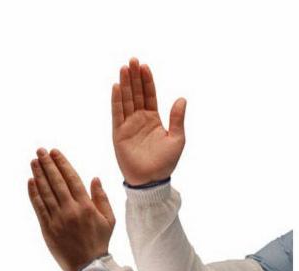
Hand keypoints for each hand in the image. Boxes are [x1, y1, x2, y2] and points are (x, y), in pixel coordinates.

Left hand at [27, 148, 115, 270]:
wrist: (88, 266)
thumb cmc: (100, 242)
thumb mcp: (109, 219)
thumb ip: (101, 198)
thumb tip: (94, 178)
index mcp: (86, 206)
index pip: (72, 179)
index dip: (62, 164)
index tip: (55, 152)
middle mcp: (70, 210)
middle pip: (56, 182)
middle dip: (48, 164)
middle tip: (40, 151)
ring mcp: (57, 219)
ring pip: (46, 192)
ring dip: (39, 175)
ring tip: (34, 161)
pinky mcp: (47, 228)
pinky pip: (38, 207)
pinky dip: (34, 193)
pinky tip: (31, 181)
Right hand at [112, 57, 186, 185]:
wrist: (151, 181)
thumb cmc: (165, 163)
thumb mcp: (177, 139)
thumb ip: (178, 119)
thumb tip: (181, 98)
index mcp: (153, 119)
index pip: (149, 95)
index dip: (147, 81)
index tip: (145, 66)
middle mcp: (139, 120)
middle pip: (136, 94)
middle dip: (134, 77)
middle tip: (133, 60)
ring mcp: (128, 126)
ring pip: (126, 100)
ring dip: (125, 84)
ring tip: (124, 68)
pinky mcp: (119, 134)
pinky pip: (117, 114)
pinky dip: (117, 101)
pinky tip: (117, 87)